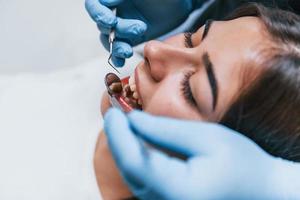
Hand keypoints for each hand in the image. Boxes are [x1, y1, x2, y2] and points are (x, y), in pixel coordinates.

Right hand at [85, 0, 202, 66]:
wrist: (183, 4)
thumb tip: (106, 1)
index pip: (95, 5)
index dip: (98, 14)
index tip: (110, 20)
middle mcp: (117, 11)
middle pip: (104, 25)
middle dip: (119, 30)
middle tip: (139, 29)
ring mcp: (124, 25)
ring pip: (110, 39)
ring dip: (117, 47)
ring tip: (129, 50)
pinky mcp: (132, 38)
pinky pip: (120, 48)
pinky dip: (118, 56)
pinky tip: (122, 60)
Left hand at [104, 108, 299, 199]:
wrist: (261, 191)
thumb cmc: (241, 163)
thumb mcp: (206, 138)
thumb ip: (165, 131)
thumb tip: (133, 119)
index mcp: (176, 189)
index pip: (133, 161)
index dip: (117, 135)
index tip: (112, 112)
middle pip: (128, 169)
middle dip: (118, 139)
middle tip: (115, 113)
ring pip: (132, 175)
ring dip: (125, 147)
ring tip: (123, 123)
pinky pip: (142, 179)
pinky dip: (136, 157)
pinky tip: (138, 140)